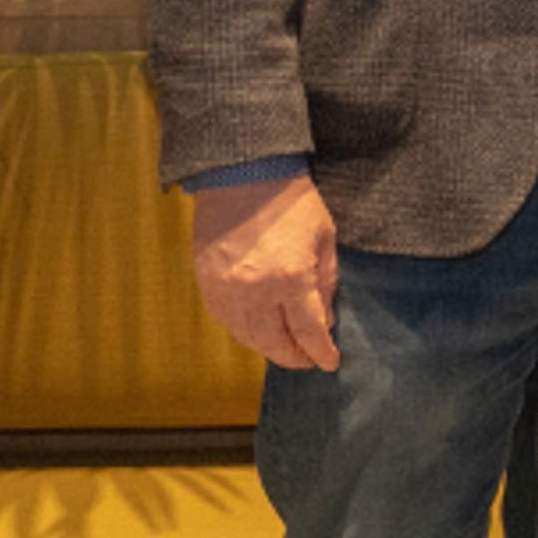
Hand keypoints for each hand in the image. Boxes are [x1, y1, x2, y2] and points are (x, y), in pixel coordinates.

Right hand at [191, 172, 341, 370]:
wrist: (243, 175)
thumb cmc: (291, 203)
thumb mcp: (325, 238)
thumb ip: (327, 282)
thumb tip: (325, 319)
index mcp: (292, 279)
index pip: (308, 332)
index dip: (321, 352)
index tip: (330, 362)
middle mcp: (256, 292)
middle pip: (275, 344)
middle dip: (294, 357)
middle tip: (308, 360)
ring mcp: (227, 291)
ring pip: (248, 337)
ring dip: (269, 348)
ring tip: (285, 348)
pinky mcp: (207, 284)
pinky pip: (227, 321)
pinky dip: (245, 331)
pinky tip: (259, 330)